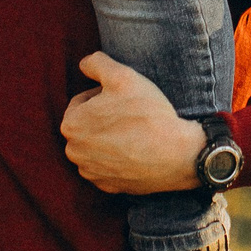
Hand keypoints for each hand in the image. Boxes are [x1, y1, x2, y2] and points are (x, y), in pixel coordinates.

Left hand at [61, 53, 205, 194]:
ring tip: (135, 131)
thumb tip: (84, 64)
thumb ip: (96, 63)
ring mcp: (92, 173)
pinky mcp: (109, 187)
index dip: (104, 95)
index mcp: (71, 125)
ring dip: (111, 138)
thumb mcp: (123, 75)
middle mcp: (74, 153)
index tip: (125, 98)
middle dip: (104, 118)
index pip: (82, 102)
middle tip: (131, 113)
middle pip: (88, 126)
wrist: (179, 154)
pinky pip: (109, 167)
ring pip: (97, 147)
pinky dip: (119, 159)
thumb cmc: (148, 113)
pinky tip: (138, 150)